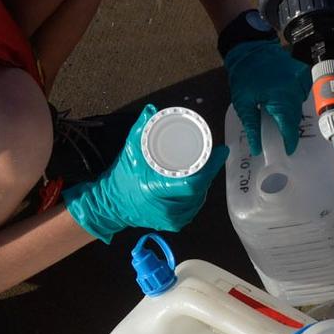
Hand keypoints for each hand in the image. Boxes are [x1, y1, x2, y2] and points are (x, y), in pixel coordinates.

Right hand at [63, 105, 228, 242]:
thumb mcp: (130, 152)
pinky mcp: (175, 224)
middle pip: (200, 189)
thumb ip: (140, 130)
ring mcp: (172, 219)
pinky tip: (200, 184)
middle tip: (213, 155)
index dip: (212, 167)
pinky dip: (198, 194)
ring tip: (207, 167)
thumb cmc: (121, 178)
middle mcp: (168, 209)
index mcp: (157, 190)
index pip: (194, 182)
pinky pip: (194, 207)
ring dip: (205, 183)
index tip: (222, 151)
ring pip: (199, 198)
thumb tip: (151, 109)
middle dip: (209, 171)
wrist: (111, 206)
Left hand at [223, 39, 310, 156]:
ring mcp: (302, 79)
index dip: (289, 141)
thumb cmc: (243, 75)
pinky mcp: (303, 73)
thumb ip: (252, 127)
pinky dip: (294, 99)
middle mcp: (296, 89)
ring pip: (299, 105)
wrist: (250, 46)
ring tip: (278, 116)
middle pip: (295, 116)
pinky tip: (283, 99)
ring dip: (290, 112)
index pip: (289, 126)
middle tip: (280, 137)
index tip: (287, 151)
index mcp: (281, 97)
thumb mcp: (243, 103)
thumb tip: (257, 149)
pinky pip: (302, 93)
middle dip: (288, 127)